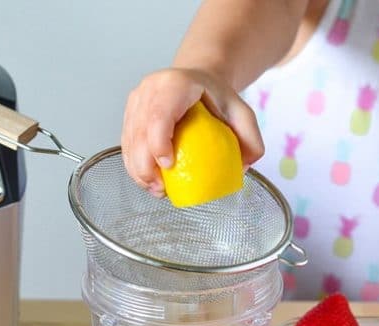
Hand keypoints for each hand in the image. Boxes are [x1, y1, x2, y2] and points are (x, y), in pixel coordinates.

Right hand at [121, 67, 263, 196]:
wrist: (198, 82)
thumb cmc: (218, 99)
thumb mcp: (243, 114)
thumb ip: (251, 140)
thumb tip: (242, 169)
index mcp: (177, 84)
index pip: (160, 113)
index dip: (158, 140)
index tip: (168, 166)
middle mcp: (151, 89)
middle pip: (139, 130)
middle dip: (145, 165)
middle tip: (162, 189)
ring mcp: (137, 101)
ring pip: (129, 139)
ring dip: (138, 170)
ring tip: (156, 190)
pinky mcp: (130, 114)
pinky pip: (127, 143)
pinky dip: (135, 166)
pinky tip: (150, 182)